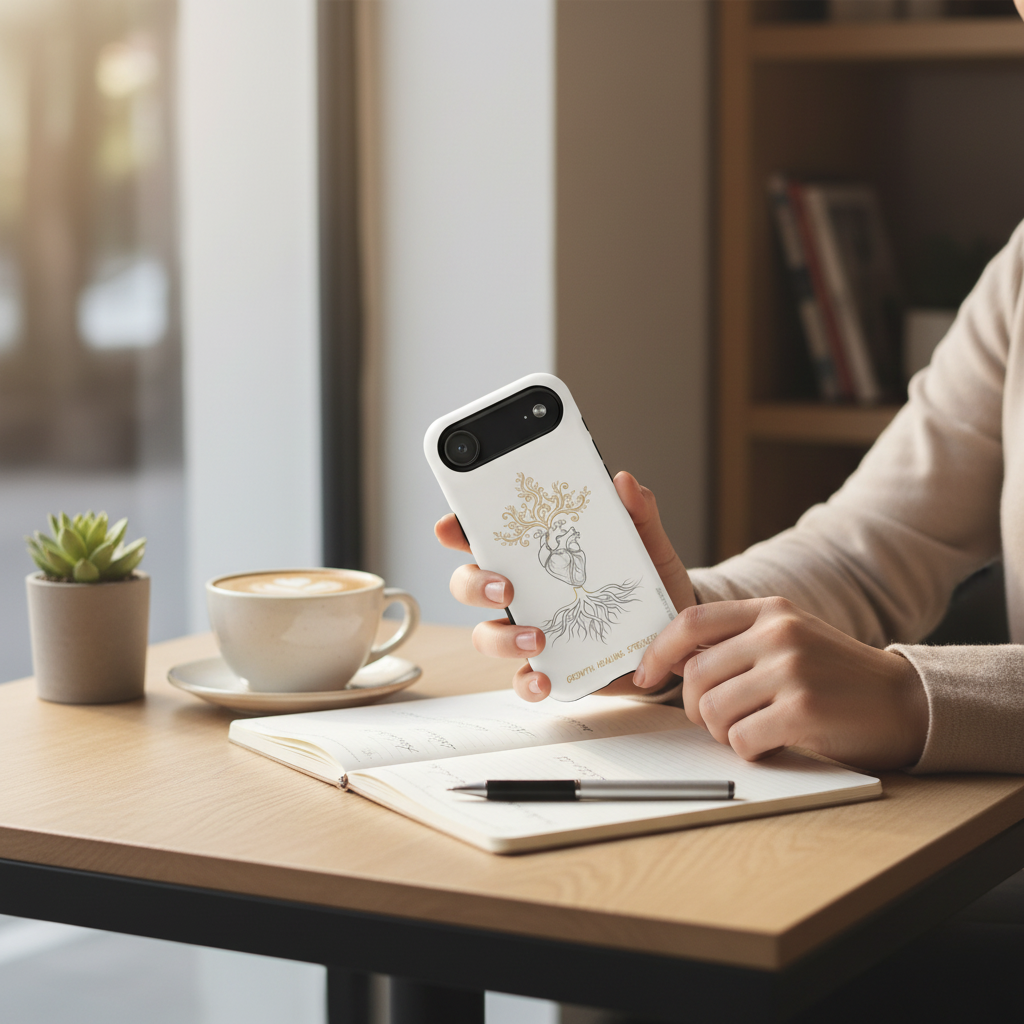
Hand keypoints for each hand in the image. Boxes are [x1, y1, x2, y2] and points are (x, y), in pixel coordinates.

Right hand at [434, 471, 696, 701]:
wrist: (675, 636)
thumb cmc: (645, 583)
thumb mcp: (647, 544)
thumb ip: (636, 511)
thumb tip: (623, 481)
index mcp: (536, 556)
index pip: (486, 537)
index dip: (459, 530)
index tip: (449, 528)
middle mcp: (523, 593)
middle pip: (469, 585)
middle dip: (474, 584)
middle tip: (504, 588)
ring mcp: (531, 631)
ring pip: (486, 635)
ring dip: (500, 638)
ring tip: (536, 638)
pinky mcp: (551, 669)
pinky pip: (522, 680)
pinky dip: (527, 683)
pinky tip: (545, 681)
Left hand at [633, 596, 927, 769]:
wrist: (904, 703)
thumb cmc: (836, 677)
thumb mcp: (789, 638)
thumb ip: (738, 641)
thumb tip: (672, 663)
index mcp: (770, 611)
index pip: (691, 621)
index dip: (658, 651)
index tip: (645, 676)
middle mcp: (778, 633)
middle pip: (695, 675)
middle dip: (696, 707)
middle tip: (721, 718)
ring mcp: (791, 670)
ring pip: (711, 710)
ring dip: (723, 731)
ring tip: (754, 729)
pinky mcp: (801, 710)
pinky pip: (740, 739)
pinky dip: (748, 750)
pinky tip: (773, 743)